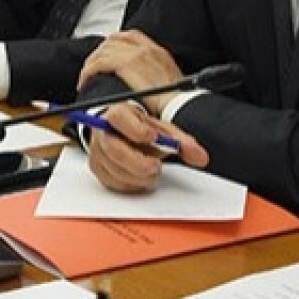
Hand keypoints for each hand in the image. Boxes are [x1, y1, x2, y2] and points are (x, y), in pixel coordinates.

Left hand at [78, 30, 181, 115]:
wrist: (178, 105)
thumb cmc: (174, 99)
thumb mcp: (169, 79)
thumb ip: (154, 73)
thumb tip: (142, 79)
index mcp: (156, 50)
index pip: (129, 35)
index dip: (114, 43)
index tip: (106, 53)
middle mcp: (145, 48)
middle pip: (112, 40)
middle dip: (99, 53)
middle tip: (92, 67)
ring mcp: (135, 55)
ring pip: (102, 51)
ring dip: (91, 63)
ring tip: (87, 76)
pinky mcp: (125, 65)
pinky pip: (98, 63)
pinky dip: (88, 71)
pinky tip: (85, 81)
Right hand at [87, 101, 208, 192]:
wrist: (121, 133)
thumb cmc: (141, 129)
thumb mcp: (162, 129)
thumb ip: (181, 142)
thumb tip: (200, 157)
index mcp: (118, 114)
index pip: (118, 117)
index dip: (135, 128)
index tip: (152, 137)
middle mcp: (103, 132)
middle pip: (114, 149)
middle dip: (138, 162)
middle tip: (156, 167)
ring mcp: (98, 152)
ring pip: (115, 169)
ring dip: (137, 176)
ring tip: (152, 173)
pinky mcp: (98, 169)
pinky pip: (114, 182)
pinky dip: (131, 183)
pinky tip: (141, 178)